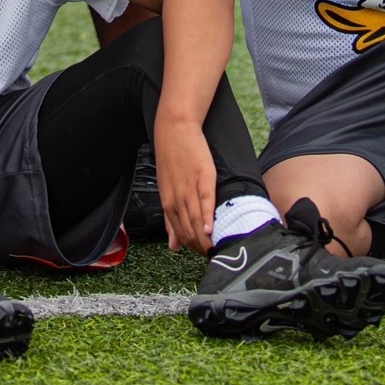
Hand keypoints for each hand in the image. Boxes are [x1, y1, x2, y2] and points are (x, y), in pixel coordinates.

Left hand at [154, 116, 217, 253]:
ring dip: (205, 239)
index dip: (192, 248)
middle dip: (200, 248)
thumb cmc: (172, 159)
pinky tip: (212, 229)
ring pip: (196, 221)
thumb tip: (173, 247)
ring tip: (217, 250)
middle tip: (214, 256)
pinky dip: (208, 217)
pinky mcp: (203, 177)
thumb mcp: (167, 190)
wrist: (175, 129)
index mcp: (168, 203)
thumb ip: (170, 219)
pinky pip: (205, 201)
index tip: (203, 255)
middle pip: (188, 232)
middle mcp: (176, 199)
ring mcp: (189, 188)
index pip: (180, 235)